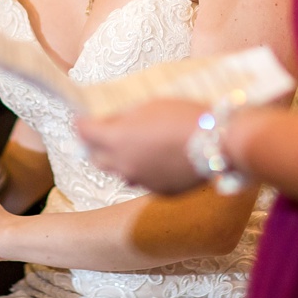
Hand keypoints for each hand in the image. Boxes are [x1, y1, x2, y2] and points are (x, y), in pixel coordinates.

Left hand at [76, 99, 210, 194]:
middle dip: (94, 146)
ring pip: (119, 173)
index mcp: (117, 140)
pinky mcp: (160, 192)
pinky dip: (141, 170)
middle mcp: (124, 165)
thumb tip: (109, 120)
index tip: (80, 118)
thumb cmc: (183, 115)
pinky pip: (142, 181)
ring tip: (127, 146)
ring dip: (117, 160)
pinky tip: (152, 158)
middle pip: (97, 159)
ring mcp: (142, 181)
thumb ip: (124, 115)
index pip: (85, 133)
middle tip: (98, 134)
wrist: (217, 141)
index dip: (81, 124)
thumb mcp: (149, 105)